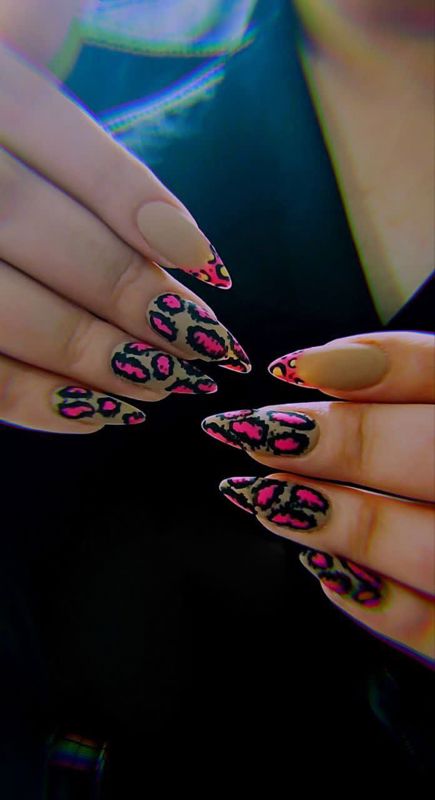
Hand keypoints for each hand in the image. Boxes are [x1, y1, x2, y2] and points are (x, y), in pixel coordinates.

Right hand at [0, 41, 248, 432]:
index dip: (141, 209)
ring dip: (92, 358)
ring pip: (4, 309)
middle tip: (204, 345)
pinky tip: (96, 413)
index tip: (211, 268)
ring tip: (163, 386)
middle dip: (129, 295)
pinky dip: (33, 401)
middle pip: (38, 233)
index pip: (67, 149)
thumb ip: (39, 23)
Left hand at [202, 332, 434, 663]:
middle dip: (332, 441)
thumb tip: (333, 371)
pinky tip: (327, 576)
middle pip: (429, 454)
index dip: (374, 365)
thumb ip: (427, 386)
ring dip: (334, 519)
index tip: (292, 366)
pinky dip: (380, 607)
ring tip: (262, 498)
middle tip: (247, 430)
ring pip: (424, 544)